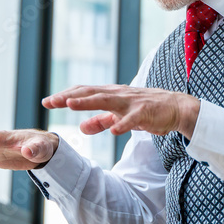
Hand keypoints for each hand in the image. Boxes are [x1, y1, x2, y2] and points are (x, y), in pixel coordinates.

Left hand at [42, 84, 199, 138]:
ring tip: (70, 105)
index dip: (65, 96)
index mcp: (111, 95)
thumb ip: (101, 121)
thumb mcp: (119, 116)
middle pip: (89, 93)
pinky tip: (114, 130)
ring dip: (88, 102)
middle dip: (68, 97)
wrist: (176, 108)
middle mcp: (118, 94)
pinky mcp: (145, 113)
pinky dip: (123, 124)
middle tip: (49, 101)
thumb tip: (81, 127)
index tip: (47, 101)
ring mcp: (131, 102)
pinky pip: (132, 120)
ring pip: (106, 101)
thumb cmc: (146, 111)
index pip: (84, 93)